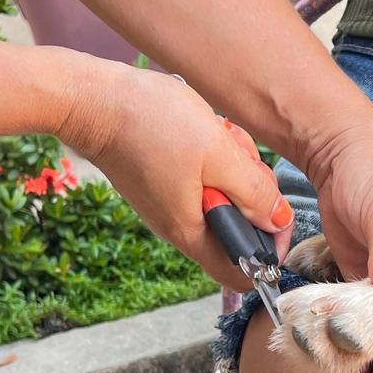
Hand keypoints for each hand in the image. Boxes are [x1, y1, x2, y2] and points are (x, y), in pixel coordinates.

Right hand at [60, 61, 292, 289]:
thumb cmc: (150, 123)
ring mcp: (168, 202)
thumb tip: (279, 221)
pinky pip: (203, 179)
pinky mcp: (162, 181)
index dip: (269, 250)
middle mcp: (177, 226)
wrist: (92, 98)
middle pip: (236, 229)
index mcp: (190, 232)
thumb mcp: (217, 154)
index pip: (240, 273)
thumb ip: (253, 192)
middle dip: (252, 196)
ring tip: (221, 137)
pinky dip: (214, 157)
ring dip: (233, 168)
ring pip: (222, 198)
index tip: (278, 214)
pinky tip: (207, 132)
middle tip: (244, 160)